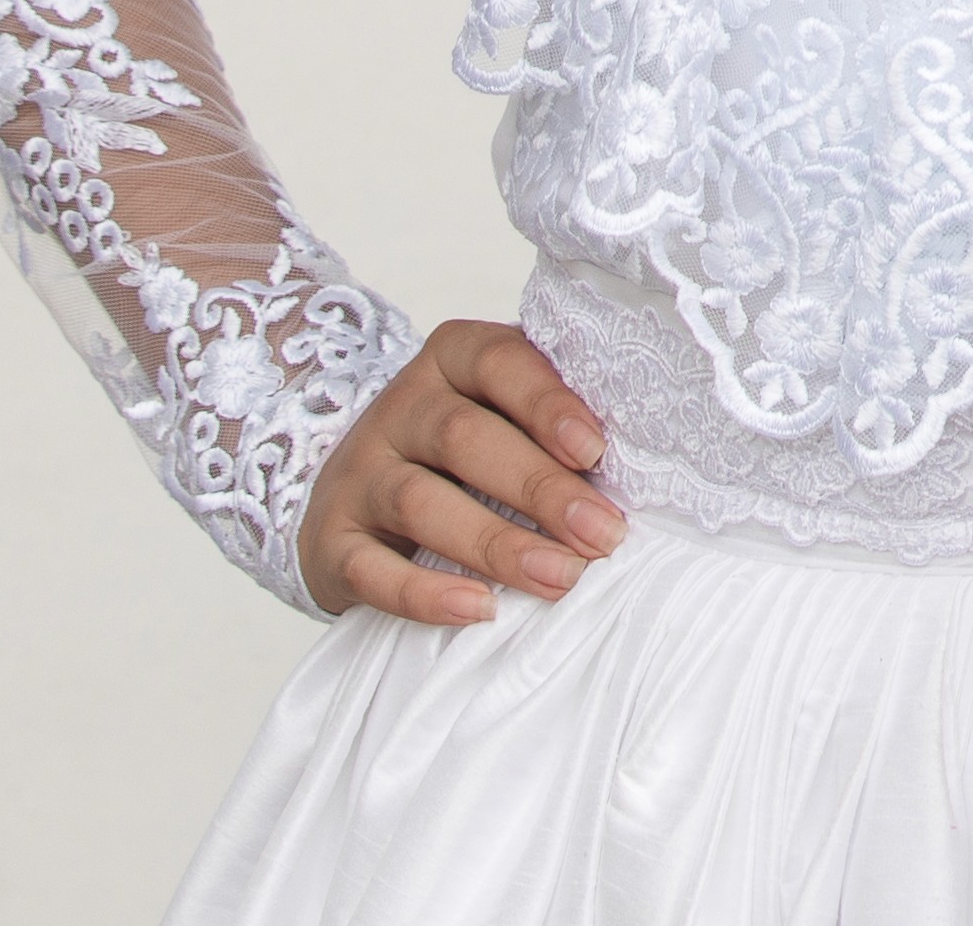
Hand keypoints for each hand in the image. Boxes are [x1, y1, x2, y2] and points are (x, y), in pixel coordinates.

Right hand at [298, 319, 625, 623]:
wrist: (354, 498)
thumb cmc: (466, 458)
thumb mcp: (505, 420)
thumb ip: (557, 430)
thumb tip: (645, 474)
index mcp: (451, 361)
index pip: (498, 361)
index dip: (547, 402)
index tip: (597, 449)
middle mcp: (399, 408)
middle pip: (463, 436)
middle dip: (540, 488)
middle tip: (603, 535)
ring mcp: (358, 474)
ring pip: (419, 502)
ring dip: (496, 544)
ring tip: (561, 579)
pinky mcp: (328, 542)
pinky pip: (370, 569)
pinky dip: (424, 594)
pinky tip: (478, 611)